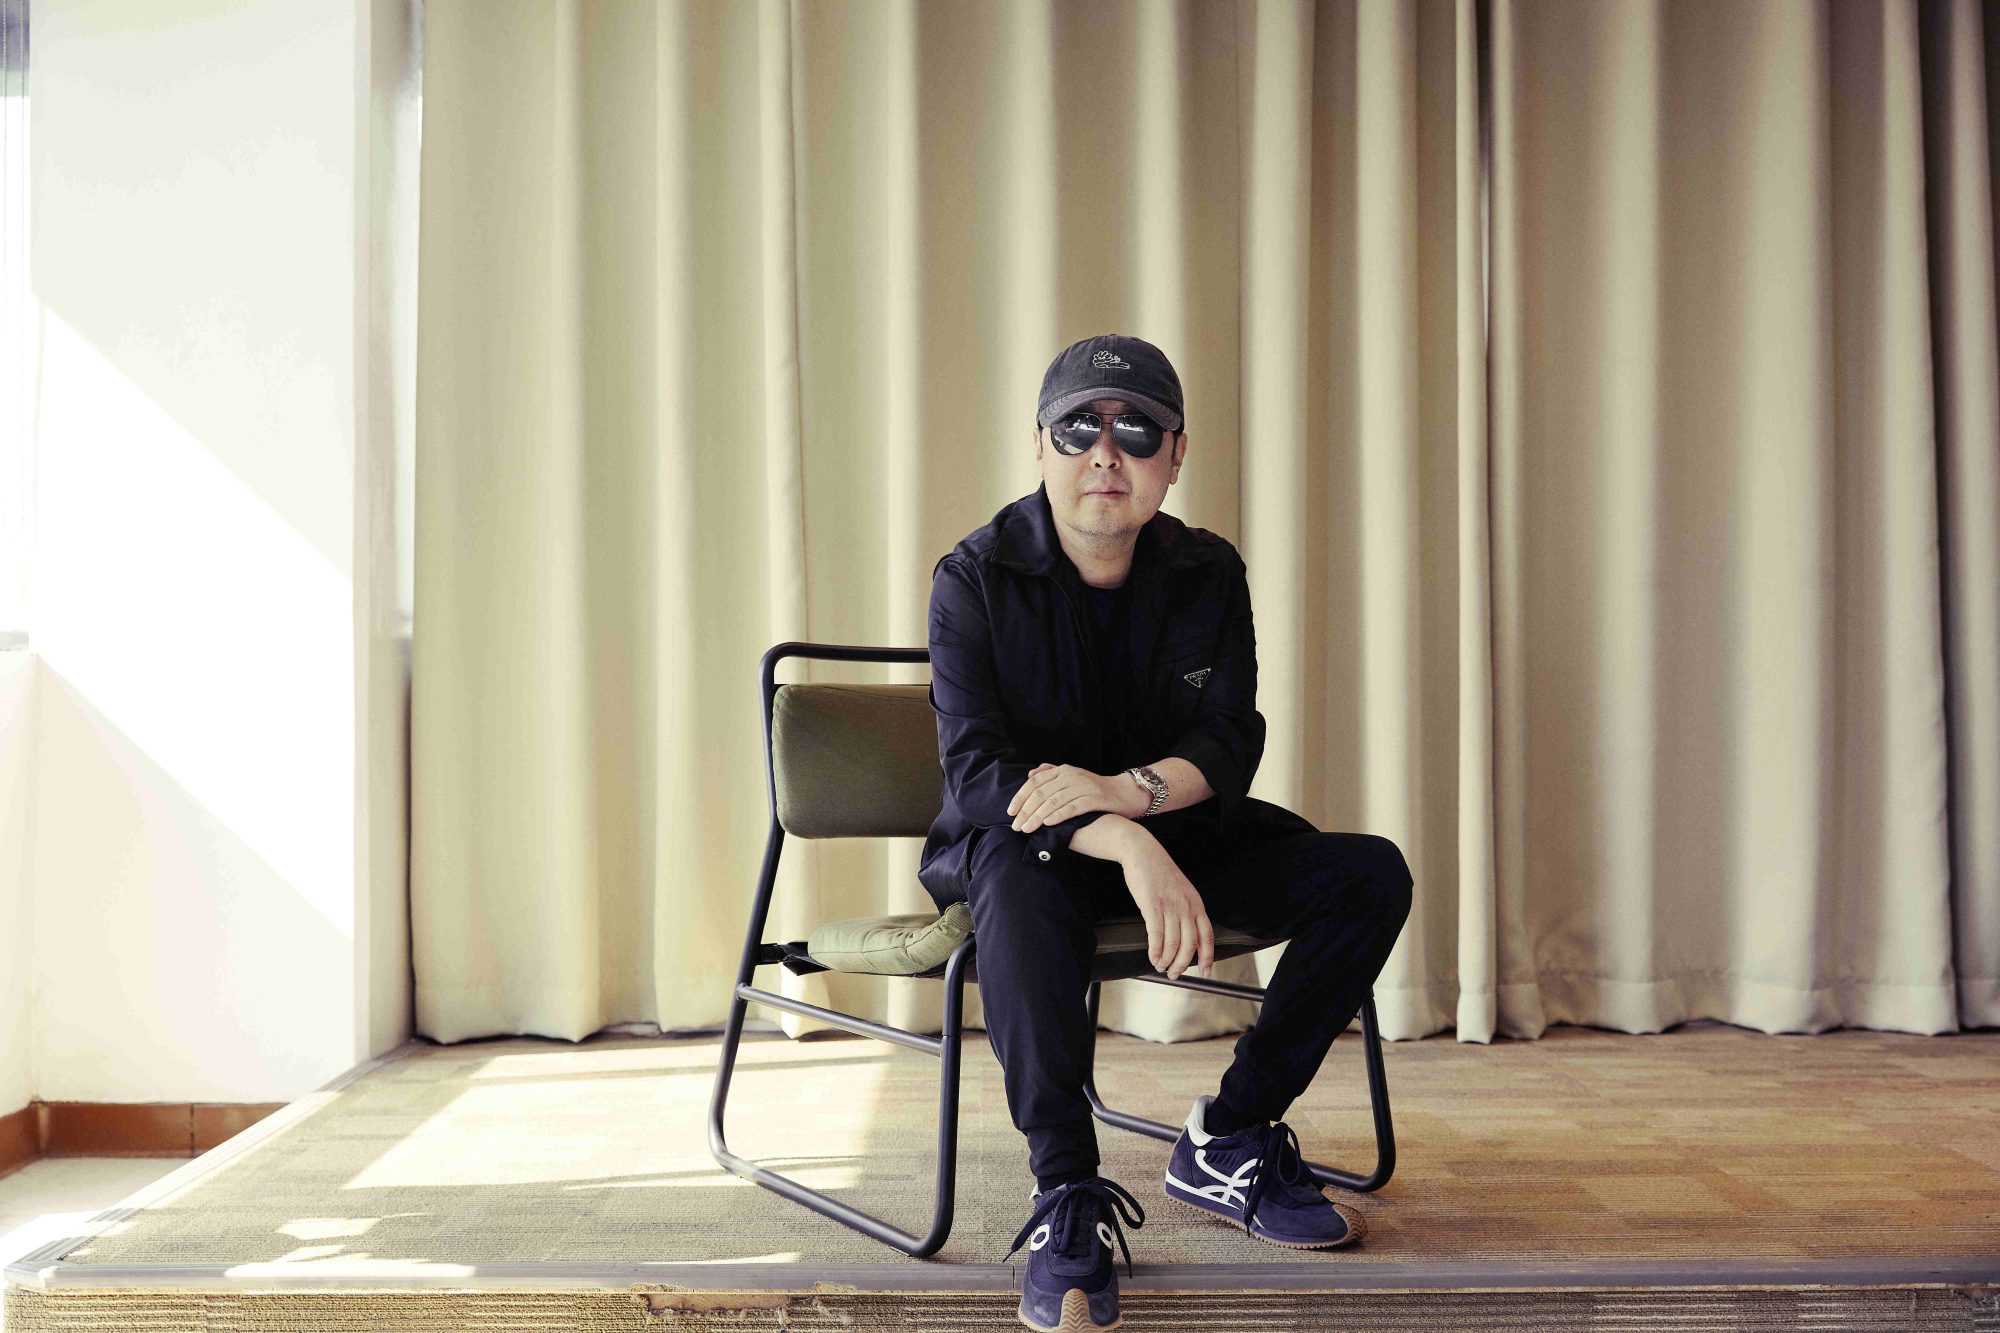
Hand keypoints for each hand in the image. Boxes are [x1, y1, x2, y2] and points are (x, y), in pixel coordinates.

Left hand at [1007, 763, 1135, 831]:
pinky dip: (1058, 815)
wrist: (1127, 793)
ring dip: (1037, 816)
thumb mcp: (1073, 777)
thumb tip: (1030, 773)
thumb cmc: (1097, 789)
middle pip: (1041, 793)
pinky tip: (1047, 823)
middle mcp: (1071, 776)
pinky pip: (1073, 807)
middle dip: (1025, 811)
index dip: (1020, 797)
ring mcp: (1084, 786)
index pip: (1035, 782)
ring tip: (1027, 829)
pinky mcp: (1095, 799)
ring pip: (1053, 801)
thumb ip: (1052, 774)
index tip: (1010, 812)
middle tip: (1015, 826)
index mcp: (1063, 770)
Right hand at [1121, 842, 1214, 979]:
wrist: (1143, 852)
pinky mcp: (1152, 905)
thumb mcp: (1182, 891)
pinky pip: (1156, 935)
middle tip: (1173, 974)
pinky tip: (1152, 957)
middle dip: (1182, 964)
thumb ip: (1186, 911)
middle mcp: (1186, 907)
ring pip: (1173, 943)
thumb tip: (1185, 937)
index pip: (1208, 937)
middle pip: (1190, 945)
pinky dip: (1155, 950)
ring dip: (1166, 960)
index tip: (1205, 973)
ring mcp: (1170, 906)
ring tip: (1160, 966)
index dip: (1208, 958)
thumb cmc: (1160, 874)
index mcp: (1196, 904)